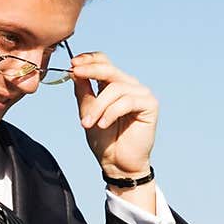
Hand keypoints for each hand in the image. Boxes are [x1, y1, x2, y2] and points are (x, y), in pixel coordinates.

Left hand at [70, 52, 157, 177]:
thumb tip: (75, 70)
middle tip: (75, 74)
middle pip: (109, 69)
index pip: (104, 61)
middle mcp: (130, 86)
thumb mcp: (87, 112)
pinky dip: (111, 113)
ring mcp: (141, 94)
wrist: (117, 164)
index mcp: (115, 85)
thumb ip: (83, 91)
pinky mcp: (150, 105)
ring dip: (98, 106)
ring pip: (115, 88)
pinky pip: (126, 101)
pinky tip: (103, 124)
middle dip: (90, 71)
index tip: (73, 63)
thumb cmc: (104, 140)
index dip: (89, 59)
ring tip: (87, 123)